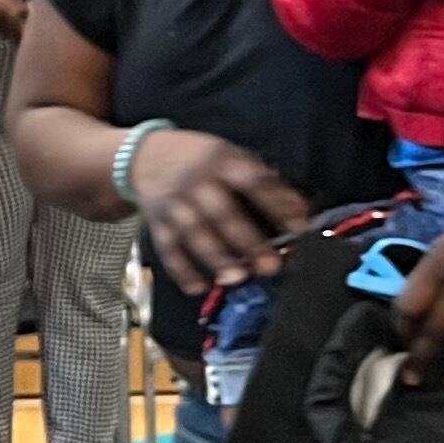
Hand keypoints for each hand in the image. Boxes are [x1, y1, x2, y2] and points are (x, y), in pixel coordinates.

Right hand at [127, 129, 313, 291]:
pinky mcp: (157, 222)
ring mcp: (174, 202)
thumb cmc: (199, 158)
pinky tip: (198, 287)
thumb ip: (260, 180)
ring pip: (194, 232)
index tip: (300, 229)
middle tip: (271, 266)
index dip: (278, 204)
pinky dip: (182, 270)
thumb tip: (300, 211)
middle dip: (248, 241)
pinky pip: (168, 248)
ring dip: (216, 257)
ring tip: (236, 278)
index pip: (254, 182)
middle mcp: (196, 181)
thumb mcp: (229, 155)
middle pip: (222, 213)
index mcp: (221, 160)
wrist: (143, 155)